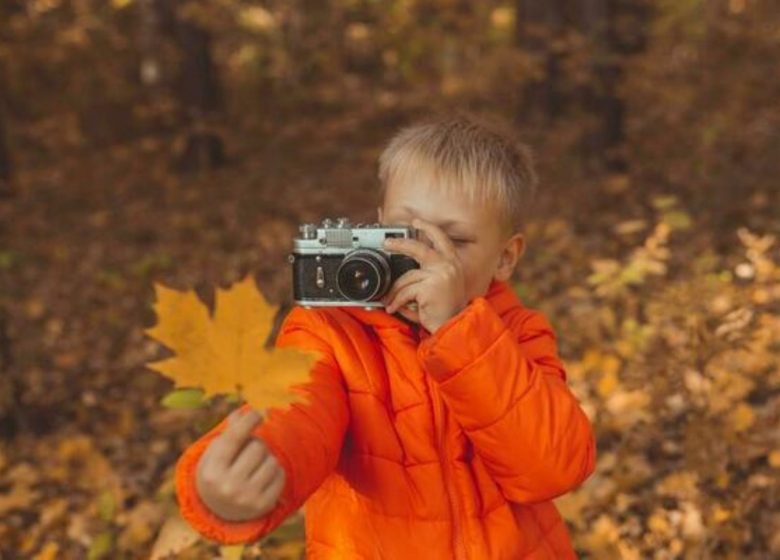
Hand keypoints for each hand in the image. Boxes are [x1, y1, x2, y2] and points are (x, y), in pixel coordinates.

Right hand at [195, 408, 285, 521]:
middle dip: (256, 443)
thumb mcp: (217, 451)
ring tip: (256, 464)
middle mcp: (228, 487)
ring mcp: (246, 498)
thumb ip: (232, 430)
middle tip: (250, 450)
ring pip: (272, 460)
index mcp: (212, 470)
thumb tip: (247, 410)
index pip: (234, 437)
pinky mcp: (264, 505)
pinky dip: (275, 471)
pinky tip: (264, 476)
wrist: (219, 509)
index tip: (258, 411)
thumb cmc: (220, 470)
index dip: (249, 420)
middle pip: (257, 446)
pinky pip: (280, 474)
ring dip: (267, 457)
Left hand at [381, 218, 467, 333]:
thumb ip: (428, 274)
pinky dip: (396, 301)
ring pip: (407, 277)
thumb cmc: (446, 310)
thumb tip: (405, 268)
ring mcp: (440, 275)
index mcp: (453, 263)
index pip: (441, 239)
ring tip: (391, 301)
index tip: (416, 221)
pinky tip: (395, 308)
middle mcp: (448, 266)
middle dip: (400, 244)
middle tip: (387, 243)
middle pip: (419, 248)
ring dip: (395, 291)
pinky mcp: (429, 287)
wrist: (453, 327)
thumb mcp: (442, 286)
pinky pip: (405, 292)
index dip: (428, 228)